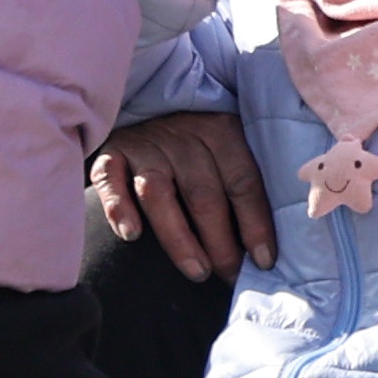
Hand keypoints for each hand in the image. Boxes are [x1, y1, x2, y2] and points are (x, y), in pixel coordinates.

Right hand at [90, 107, 279, 280]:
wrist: (151, 100)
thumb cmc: (200, 138)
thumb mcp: (229, 143)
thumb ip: (243, 181)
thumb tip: (266, 241)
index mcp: (222, 131)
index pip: (243, 182)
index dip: (255, 224)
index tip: (265, 260)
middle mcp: (183, 136)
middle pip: (204, 194)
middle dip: (220, 242)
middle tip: (230, 276)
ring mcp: (145, 144)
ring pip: (159, 194)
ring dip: (179, 238)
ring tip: (197, 271)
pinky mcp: (111, 153)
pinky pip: (110, 180)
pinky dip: (119, 208)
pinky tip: (131, 235)